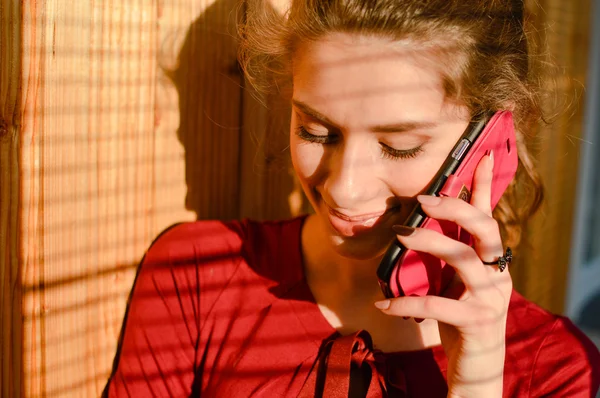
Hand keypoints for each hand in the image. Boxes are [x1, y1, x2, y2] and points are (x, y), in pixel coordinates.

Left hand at [374, 154, 511, 397]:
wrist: (477, 361)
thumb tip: (422, 223)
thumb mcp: (456, 278)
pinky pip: (438, 305)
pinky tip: (381, 303)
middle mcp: (497, 272)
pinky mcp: (476, 321)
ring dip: (429, 242)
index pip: (488, 215)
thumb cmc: (462, 313)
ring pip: (463, 259)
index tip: (479, 155)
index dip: (484, 186)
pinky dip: (406, 303)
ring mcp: (490, 296)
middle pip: (485, 228)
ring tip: (398, 234)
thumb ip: (448, 251)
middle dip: (454, 209)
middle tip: (421, 200)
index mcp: (491, 258)